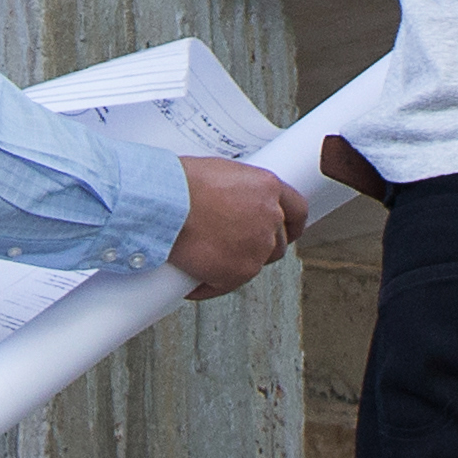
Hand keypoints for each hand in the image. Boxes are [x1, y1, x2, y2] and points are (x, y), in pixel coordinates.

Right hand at [171, 156, 310, 296]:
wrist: (160, 203)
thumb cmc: (178, 183)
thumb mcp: (218, 173)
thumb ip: (238, 191)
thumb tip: (232, 205)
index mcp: (267, 186)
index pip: (297, 209)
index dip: (291, 224)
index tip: (286, 231)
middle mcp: (269, 216)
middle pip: (279, 243)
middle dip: (259, 248)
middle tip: (234, 247)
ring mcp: (257, 246)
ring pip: (255, 266)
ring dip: (235, 265)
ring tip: (208, 259)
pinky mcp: (239, 271)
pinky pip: (227, 284)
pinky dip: (210, 284)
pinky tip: (194, 278)